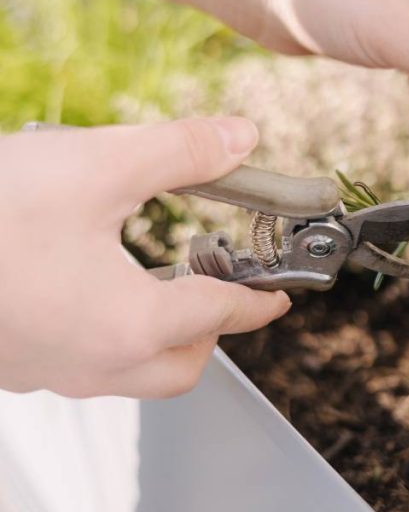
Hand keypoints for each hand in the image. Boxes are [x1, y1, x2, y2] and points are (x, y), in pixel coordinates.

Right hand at [0, 118, 290, 398]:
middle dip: (213, 331)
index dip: (260, 300)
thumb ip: (181, 152)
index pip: (222, 317)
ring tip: (160, 281)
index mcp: (128, 325)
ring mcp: (42, 370)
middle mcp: (90, 363)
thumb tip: (240, 137)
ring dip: (160, 335)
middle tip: (221, 286)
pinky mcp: (7, 362)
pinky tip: (90, 286)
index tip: (280, 294)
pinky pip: (79, 365)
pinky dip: (109, 335)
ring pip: (129, 373)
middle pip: (181, 367)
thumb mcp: (96, 165)